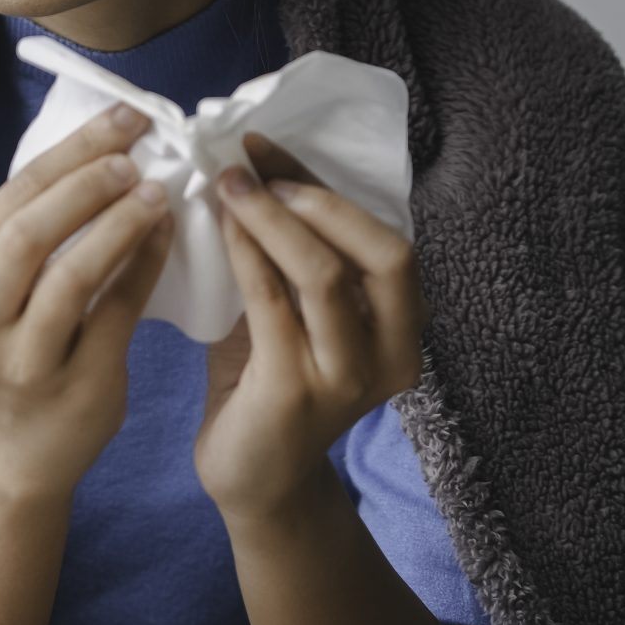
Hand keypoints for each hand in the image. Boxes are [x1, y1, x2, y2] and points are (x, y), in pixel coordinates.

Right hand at [0, 99, 178, 498]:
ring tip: (159, 192)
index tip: (124, 117)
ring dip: (118, 225)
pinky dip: (144, 267)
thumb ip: (37, 221)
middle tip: (138, 154)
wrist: (22, 443)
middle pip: (29, 231)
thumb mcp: (2, 280)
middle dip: (88, 183)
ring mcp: (22, 356)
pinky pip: (115, 313)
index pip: (13, 195)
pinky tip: (167, 235)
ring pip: (70, 276)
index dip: (73, 150)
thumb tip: (107, 144)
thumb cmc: (20, 339)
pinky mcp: (74, 384)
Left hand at [192, 132, 429, 524]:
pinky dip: (246, 253)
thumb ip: (295, 258)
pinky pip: (272, 304)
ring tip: (228, 183)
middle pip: (386, 254)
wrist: (255, 479)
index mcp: (405, 328)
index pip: (386, 238)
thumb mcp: (298, 314)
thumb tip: (253, 170)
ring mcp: (349, 377)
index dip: (327, 184)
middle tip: (251, 166)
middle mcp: (393, 354)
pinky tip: (219, 225)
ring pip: (325, 275)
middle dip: (318, 198)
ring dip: (273, 218)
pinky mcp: (297, 392)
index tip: (267, 145)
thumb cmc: (271, 383)